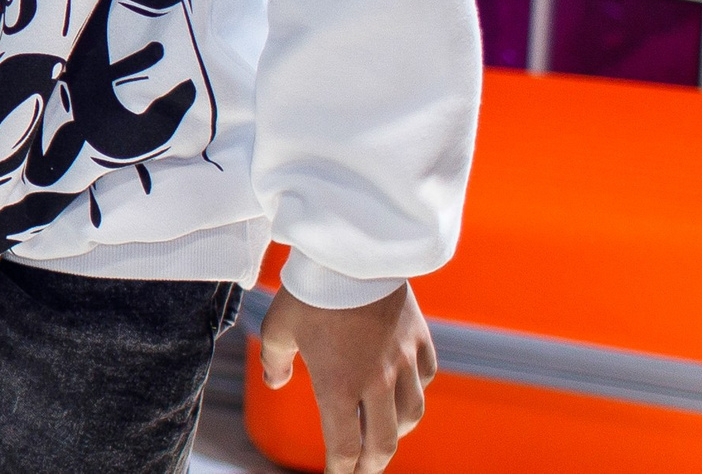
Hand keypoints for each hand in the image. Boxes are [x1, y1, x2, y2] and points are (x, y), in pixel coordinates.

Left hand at [260, 283, 434, 473]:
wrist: (348, 250)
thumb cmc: (309, 290)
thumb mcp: (278, 327)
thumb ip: (275, 360)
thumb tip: (276, 382)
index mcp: (338, 386)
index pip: (343, 446)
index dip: (340, 469)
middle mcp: (376, 382)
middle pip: (383, 443)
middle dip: (371, 464)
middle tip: (362, 468)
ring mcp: (403, 361)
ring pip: (411, 414)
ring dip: (397, 431)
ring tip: (384, 433)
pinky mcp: (420, 339)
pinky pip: (426, 378)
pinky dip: (416, 391)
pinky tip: (405, 390)